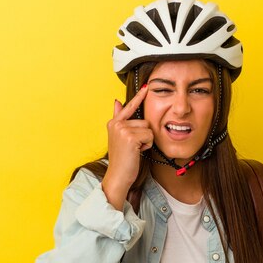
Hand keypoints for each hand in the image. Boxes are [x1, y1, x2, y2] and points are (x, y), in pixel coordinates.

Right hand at [101, 85, 151, 209]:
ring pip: (148, 129)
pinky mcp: (130, 137)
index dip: (139, 97)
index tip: (147, 86)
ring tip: (135, 150)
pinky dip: (147, 146)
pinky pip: (149, 136)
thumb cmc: (122, 159)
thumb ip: (119, 119)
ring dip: (146, 141)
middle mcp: (116, 124)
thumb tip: (117, 102)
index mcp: (114, 123)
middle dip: (144, 135)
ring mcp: (122, 129)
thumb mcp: (120, 137)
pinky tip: (137, 152)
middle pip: (144, 121)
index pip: (129, 107)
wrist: (118, 176)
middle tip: (134, 148)